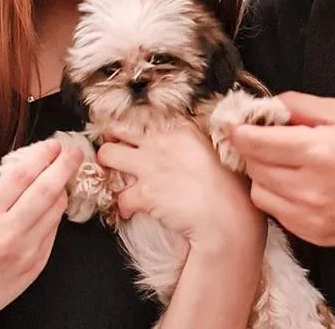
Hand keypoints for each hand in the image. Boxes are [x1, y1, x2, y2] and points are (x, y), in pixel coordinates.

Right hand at [0, 139, 81, 327]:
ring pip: (56, 209)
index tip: (54, 144)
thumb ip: (4, 189)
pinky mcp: (36, 264)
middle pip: (46, 189)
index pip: (22, 174)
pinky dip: (55, 213)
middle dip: (64, 166)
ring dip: (63, 188)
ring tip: (63, 177)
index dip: (43, 155)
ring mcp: (24, 250)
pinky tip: (53, 204)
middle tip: (74, 152)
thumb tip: (38, 164)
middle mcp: (5, 231)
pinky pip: (54, 230)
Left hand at [97, 124, 265, 253]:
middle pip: (118, 129)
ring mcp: (150, 165)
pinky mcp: (144, 192)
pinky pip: (119, 197)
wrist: (227, 216)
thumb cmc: (228, 189)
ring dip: (109, 168)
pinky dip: (123, 207)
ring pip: (107, 155)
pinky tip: (131, 211)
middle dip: (111, 140)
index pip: (144, 117)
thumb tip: (177, 149)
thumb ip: (190, 144)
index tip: (130, 137)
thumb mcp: (213, 152)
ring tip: (116, 179)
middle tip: (114, 153)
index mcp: (181, 128)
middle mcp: (162, 141)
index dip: (133, 129)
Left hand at [229, 91, 334, 246]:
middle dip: (255, 150)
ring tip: (289, 164)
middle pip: (253, 166)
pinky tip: (301, 186)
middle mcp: (310, 187)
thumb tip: (265, 106)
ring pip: (258, 192)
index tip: (236, 123)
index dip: (239, 130)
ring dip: (264, 175)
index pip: (254, 142)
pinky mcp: (313, 235)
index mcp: (317, 151)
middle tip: (270, 140)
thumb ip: (299, 105)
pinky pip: (276, 213)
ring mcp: (310, 216)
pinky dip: (279, 197)